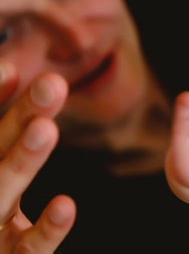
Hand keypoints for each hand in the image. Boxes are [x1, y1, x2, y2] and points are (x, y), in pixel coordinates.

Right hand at [0, 62, 75, 252]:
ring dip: (21, 160)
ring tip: (45, 129)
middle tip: (53, 84)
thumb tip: (30, 86)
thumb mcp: (3, 179)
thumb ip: (13, 137)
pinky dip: (45, 230)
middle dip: (19, 118)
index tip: (11, 68)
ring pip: (0, 193)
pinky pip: (27, 250)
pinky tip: (65, 206)